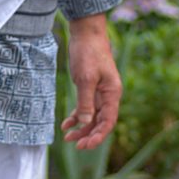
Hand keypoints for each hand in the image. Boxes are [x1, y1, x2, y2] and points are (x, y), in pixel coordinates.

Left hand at [62, 15, 120, 148]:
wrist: (86, 33)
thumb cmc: (88, 53)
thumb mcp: (85, 78)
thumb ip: (86, 101)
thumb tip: (85, 122)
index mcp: (112, 94)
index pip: (108, 122)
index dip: (98, 136)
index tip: (85, 145)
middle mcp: (108, 95)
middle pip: (101, 122)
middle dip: (89, 135)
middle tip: (75, 145)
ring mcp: (100, 92)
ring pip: (92, 117)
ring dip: (81, 128)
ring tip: (67, 137)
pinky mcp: (90, 88)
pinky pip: (85, 107)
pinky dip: (77, 116)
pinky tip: (66, 123)